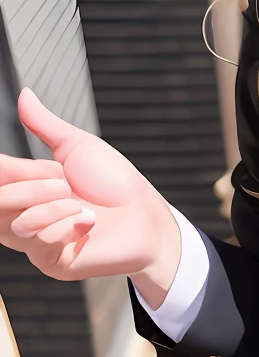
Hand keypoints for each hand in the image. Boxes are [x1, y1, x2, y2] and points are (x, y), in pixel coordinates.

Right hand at [0, 90, 180, 303]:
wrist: (148, 216)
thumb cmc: (116, 183)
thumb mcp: (77, 147)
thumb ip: (44, 125)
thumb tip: (24, 94)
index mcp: (24, 188)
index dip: (6, 169)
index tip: (44, 166)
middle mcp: (23, 216)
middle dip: (32, 185)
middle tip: (65, 183)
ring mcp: (35, 242)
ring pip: (16, 223)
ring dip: (52, 206)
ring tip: (80, 203)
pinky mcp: (52, 262)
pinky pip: (39, 241)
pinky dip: (66, 225)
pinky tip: (89, 222)